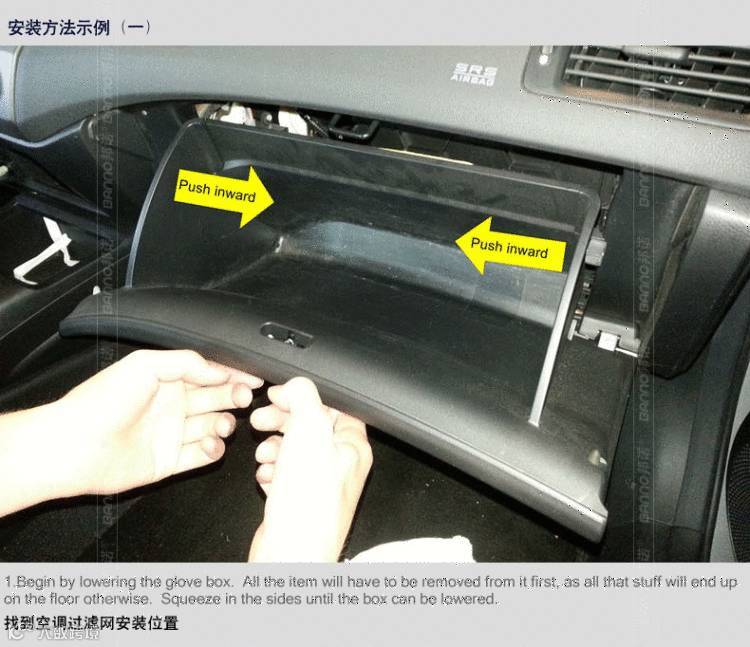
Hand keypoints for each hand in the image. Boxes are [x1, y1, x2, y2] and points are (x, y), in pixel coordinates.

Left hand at [49, 349, 262, 497]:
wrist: (74, 446)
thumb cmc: (99, 402)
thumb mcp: (144, 364)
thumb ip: (186, 362)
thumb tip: (217, 370)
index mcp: (166, 380)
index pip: (208, 373)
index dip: (232, 374)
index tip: (252, 375)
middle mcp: (171, 406)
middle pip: (216, 399)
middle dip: (233, 396)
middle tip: (244, 397)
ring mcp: (171, 434)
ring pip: (213, 427)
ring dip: (224, 423)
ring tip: (223, 423)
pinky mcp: (169, 462)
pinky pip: (202, 456)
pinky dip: (213, 450)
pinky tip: (210, 444)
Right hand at [248, 377, 371, 561]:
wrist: (289, 555)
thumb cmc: (307, 503)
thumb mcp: (308, 431)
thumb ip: (304, 398)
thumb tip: (296, 384)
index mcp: (352, 448)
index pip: (335, 408)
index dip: (306, 398)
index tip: (282, 395)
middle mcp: (340, 467)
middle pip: (310, 428)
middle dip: (282, 422)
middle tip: (263, 421)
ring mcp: (320, 487)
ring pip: (294, 452)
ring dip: (274, 447)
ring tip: (265, 454)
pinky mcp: (299, 503)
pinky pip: (284, 476)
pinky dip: (271, 472)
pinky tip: (266, 477)